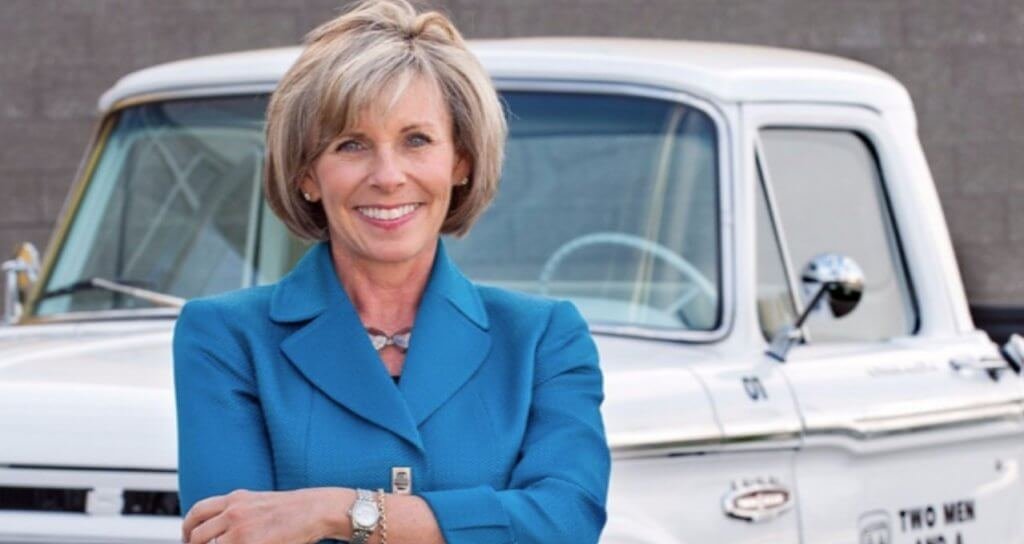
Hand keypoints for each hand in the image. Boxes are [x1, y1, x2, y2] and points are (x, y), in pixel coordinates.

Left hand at [182, 488, 334, 543]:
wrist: (316, 509)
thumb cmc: (294, 508)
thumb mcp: (259, 502)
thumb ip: (238, 511)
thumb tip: (221, 528)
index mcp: (235, 498)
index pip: (197, 512)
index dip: (188, 529)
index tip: (190, 538)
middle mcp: (234, 511)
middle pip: (197, 534)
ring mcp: (240, 529)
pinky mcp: (250, 543)